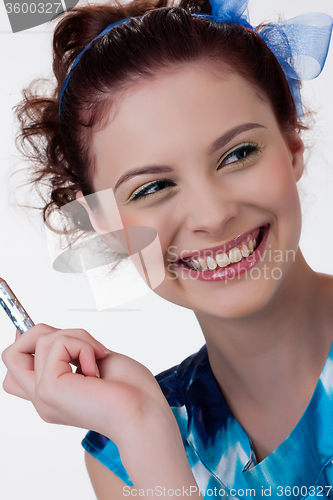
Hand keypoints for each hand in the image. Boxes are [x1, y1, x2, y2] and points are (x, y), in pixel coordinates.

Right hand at [2, 324, 200, 495]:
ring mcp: (42, 395)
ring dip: (77, 337)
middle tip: (80, 346)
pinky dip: (82, 345)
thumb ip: (69, 348)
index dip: (29, 346)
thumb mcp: (94, 359)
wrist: (145, 414)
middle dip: (45, 333)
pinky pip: (57, 343)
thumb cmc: (132, 391)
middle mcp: (42, 398)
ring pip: (40, 339)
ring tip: (97, 357)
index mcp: (53, 395)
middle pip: (12, 354)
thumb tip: (47, 332)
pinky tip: (96, 368)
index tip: (60, 338)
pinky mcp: (49, 389)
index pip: (15, 371)